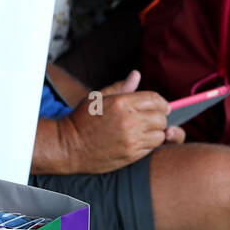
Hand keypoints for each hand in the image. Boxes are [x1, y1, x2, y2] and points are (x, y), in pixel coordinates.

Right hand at [60, 69, 181, 173]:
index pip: (155, 99)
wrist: (68, 147)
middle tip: (150, 118)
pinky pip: (152, 147)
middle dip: (158, 116)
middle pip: (161, 117)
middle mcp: (129, 121)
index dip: (160, 102)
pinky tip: (137, 140)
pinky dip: (149, 143)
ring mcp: (131, 139)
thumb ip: (120, 87)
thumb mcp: (97, 98)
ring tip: (143, 130)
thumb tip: (136, 74)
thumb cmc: (81, 120)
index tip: (158, 105)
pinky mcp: (132, 154)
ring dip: (155, 131)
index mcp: (121, 103)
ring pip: (160, 133)